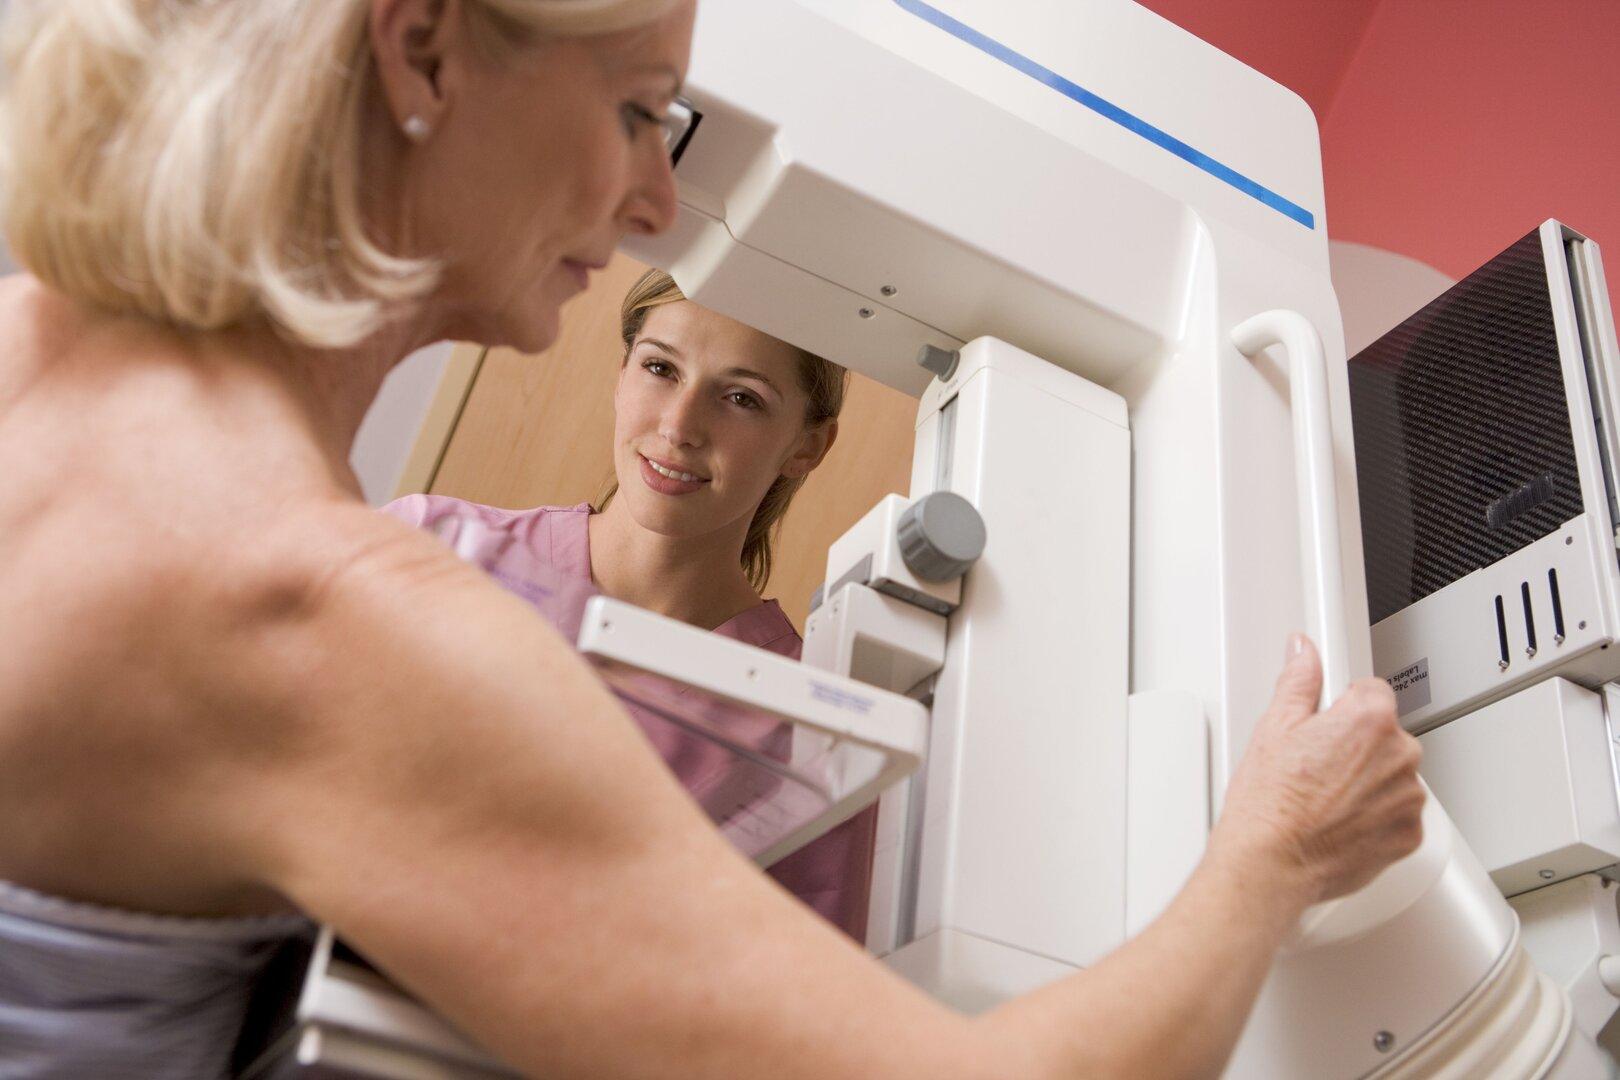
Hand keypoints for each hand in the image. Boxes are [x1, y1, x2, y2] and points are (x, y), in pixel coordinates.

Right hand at [1212, 634, 1425, 904]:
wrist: (1272, 862)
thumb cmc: (1270, 803)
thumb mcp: (1274, 727)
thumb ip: (1299, 681)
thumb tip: (1304, 651)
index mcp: (1370, 720)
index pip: (1372, 692)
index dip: (1342, 708)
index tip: (1324, 726)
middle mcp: (1399, 756)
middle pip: (1386, 735)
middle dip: (1356, 746)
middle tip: (1315, 765)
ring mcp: (1407, 798)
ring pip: (1392, 775)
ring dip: (1368, 781)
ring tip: (1324, 797)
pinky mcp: (1408, 835)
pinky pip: (1397, 814)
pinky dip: (1375, 816)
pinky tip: (1339, 821)